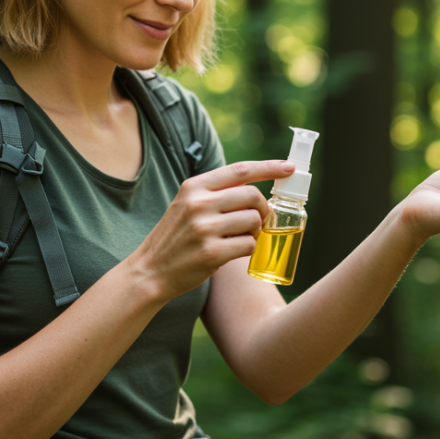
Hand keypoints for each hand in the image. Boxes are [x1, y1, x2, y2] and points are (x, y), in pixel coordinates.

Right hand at [131, 159, 294, 300]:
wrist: (150, 271)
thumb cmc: (175, 238)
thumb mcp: (187, 205)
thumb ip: (216, 193)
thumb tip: (256, 187)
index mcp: (194, 186)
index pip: (240, 170)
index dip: (269, 167)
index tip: (289, 167)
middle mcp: (199, 203)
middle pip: (253, 195)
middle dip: (264, 209)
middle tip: (260, 220)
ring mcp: (205, 228)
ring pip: (254, 220)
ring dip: (255, 231)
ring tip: (241, 238)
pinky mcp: (212, 252)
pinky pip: (249, 245)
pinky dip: (248, 249)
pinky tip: (233, 252)